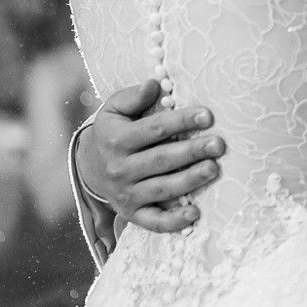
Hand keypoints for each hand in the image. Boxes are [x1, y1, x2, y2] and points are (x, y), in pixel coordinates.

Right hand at [76, 79, 225, 233]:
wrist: (87, 167)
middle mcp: (121, 169)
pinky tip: (195, 213)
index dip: (181, 122)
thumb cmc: (112, 132)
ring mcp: (126, 194)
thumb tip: (154, 84)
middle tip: (218, 145)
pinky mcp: (132, 214)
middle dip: (191, 152)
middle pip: (161, 160)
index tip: (207, 116)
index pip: (154, 129)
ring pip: (161, 189)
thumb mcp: (113, 109)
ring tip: (213, 169)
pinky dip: (174, 222)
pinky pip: (153, 221)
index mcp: (117, 140)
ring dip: (189, 181)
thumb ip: (133, 97)